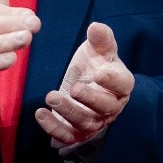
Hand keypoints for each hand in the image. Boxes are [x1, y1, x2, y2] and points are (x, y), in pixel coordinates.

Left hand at [35, 21, 133, 148]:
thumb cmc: (96, 65)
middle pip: (104, 107)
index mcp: (120, 84)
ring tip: (51, 97)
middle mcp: (110, 106)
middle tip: (74, 88)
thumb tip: (96, 27)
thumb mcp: (98, 50)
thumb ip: (100, 39)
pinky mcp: (76, 132)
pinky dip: (54, 127)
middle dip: (90, 99)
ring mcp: (94, 121)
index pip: (121, 84)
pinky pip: (67, 135)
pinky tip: (41, 114)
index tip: (99, 73)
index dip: (112, 80)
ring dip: (68, 111)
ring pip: (85, 122)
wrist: (85, 85)